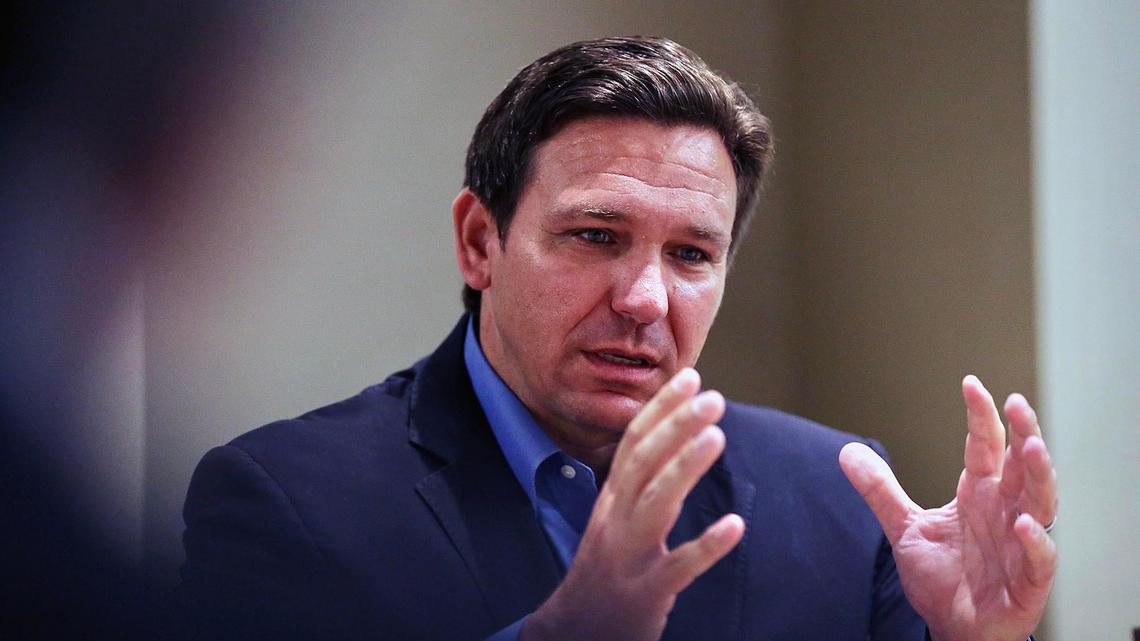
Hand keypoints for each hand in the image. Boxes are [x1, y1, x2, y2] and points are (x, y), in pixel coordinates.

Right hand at [521, 368, 744, 640]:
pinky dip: (706, 546)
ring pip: (655, 504)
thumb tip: (673, 437)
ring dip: (685, 468)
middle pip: (642, 462)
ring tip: (717, 437)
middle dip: (675, 425)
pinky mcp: (645, 592)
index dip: (661, 408)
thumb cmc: (607, 569)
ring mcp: (628, 555)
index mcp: (611, 499)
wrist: (577, 630)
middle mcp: (614, 519)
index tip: (691, 376)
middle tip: (713, 397)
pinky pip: (678, 566)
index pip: (634, 442)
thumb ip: (640, 483)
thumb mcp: (615, 518)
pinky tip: (735, 526)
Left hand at [839, 375, 1057, 640]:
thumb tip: (847, 450)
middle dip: (1024, 434)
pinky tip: (1023, 524)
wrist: (952, 629)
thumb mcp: (904, 528)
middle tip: (1017, 404)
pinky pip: (1039, 560)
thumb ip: (880, 489)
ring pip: (1042, 503)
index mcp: (978, 495)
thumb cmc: (941, 578)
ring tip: (1032, 448)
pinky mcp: (1027, 583)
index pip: (985, 447)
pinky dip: (1035, 541)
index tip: (971, 383)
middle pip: (1023, 466)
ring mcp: (1020, 545)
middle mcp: (1004, 512)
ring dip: (1041, 476)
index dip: (981, 416)